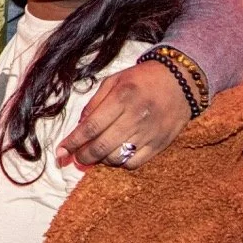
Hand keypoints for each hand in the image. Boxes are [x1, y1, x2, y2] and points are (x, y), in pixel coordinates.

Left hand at [55, 60, 192, 169]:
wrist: (181, 80)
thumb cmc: (142, 79)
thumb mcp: (114, 81)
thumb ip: (94, 103)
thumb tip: (80, 126)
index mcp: (122, 98)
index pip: (91, 127)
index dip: (73, 142)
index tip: (60, 151)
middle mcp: (135, 117)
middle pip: (101, 146)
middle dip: (83, 156)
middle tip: (75, 157)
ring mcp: (149, 133)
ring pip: (117, 158)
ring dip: (100, 160)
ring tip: (95, 154)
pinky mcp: (160, 144)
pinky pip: (134, 163)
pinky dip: (120, 163)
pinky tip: (115, 155)